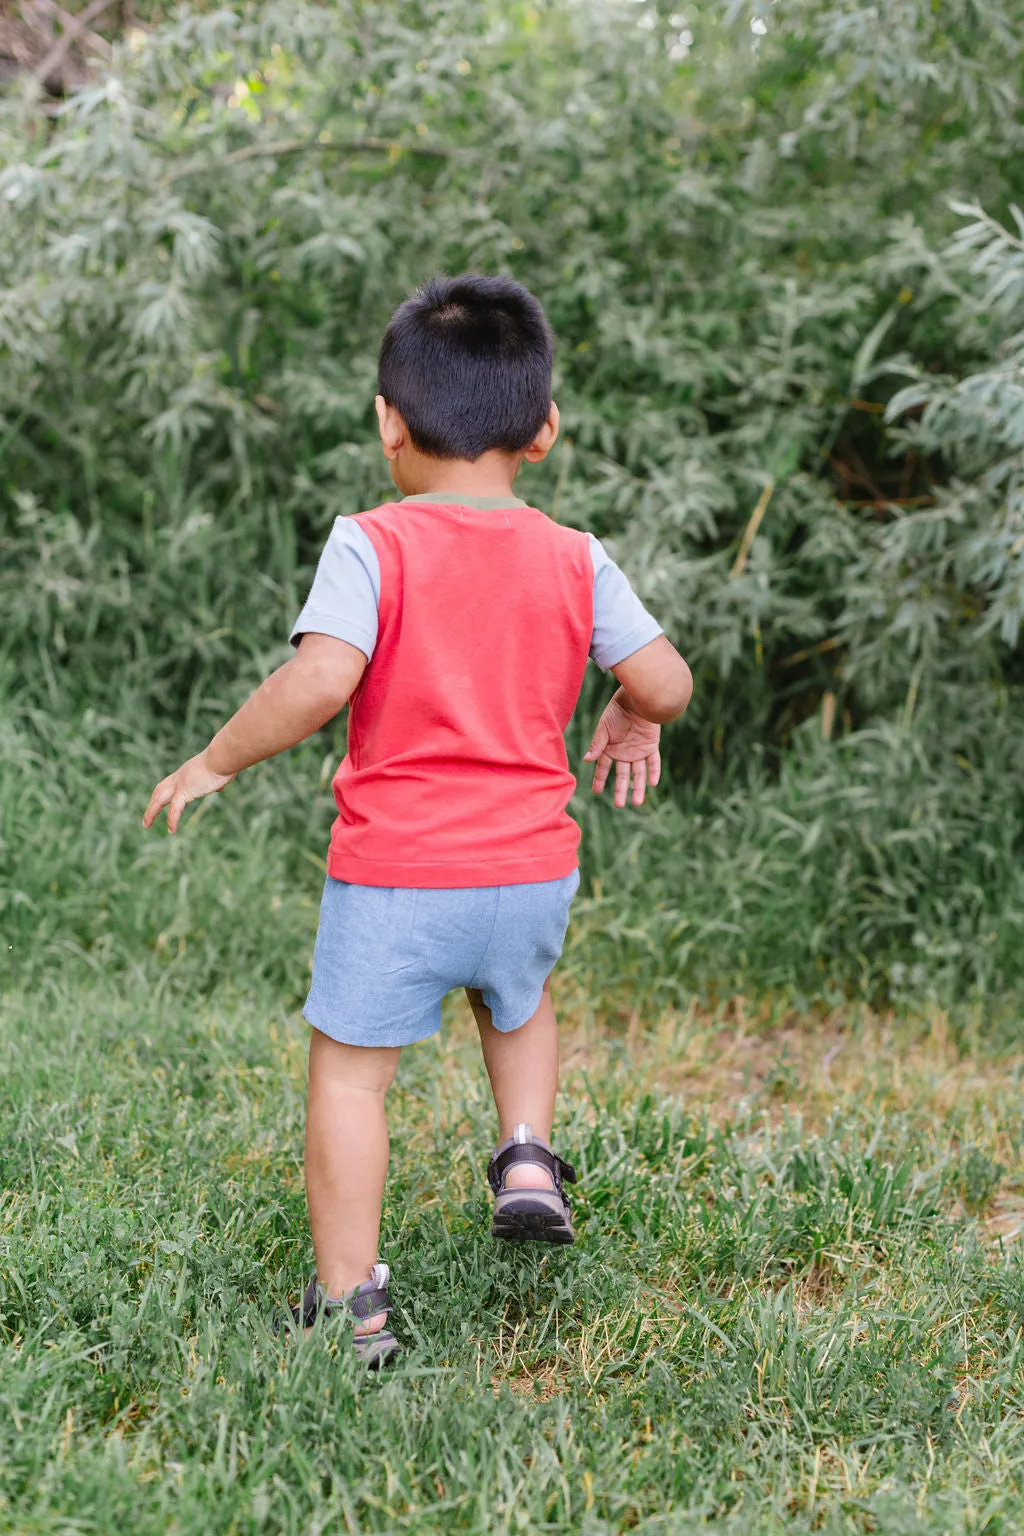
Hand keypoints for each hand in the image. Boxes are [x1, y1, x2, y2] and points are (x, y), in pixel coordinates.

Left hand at [142, 751, 234, 834]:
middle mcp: (180, 776)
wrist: (222, 757)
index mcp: (186, 771)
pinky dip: (172, 820)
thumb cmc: (225, 762)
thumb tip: (219, 787)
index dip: (163, 793)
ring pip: (159, 799)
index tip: (158, 802)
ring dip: (151, 812)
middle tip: (146, 816)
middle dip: (152, 803)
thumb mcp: (218, 773)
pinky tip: (171, 830)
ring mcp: (180, 784)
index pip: (170, 783)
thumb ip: (215, 781)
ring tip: (146, 824)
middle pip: (159, 790)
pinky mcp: (185, 791)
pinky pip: (175, 808)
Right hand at [583, 690, 660, 807]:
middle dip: (620, 790)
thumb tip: (586, 760)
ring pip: (638, 773)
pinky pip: (654, 762)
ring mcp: (638, 750)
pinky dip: (654, 772)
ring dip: (638, 787)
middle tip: (619, 805)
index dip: (599, 780)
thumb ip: (597, 745)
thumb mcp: (604, 729)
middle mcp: (624, 753)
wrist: (636, 699)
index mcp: (610, 749)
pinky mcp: (651, 746)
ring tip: (636, 802)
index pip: (603, 768)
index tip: (596, 792)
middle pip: (622, 775)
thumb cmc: (617, 712)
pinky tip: (652, 783)